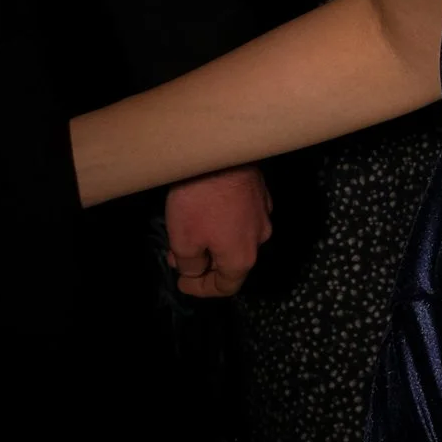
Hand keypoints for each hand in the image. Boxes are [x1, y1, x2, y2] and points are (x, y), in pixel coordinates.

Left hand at [163, 167, 271, 298]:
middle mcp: (259, 239)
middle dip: (204, 264)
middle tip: (177, 257)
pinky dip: (223, 221)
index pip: (226, 287)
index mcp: (242, 257)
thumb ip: (190, 266)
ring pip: (236, 237)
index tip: (181, 282)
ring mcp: (263, 214)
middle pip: (232, 262)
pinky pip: (241, 216)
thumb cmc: (200, 201)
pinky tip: (206, 210)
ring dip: (213, 241)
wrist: (219, 152)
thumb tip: (194, 271)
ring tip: (187, 232)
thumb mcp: (183, 242)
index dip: (201, 290)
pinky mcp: (260, 192)